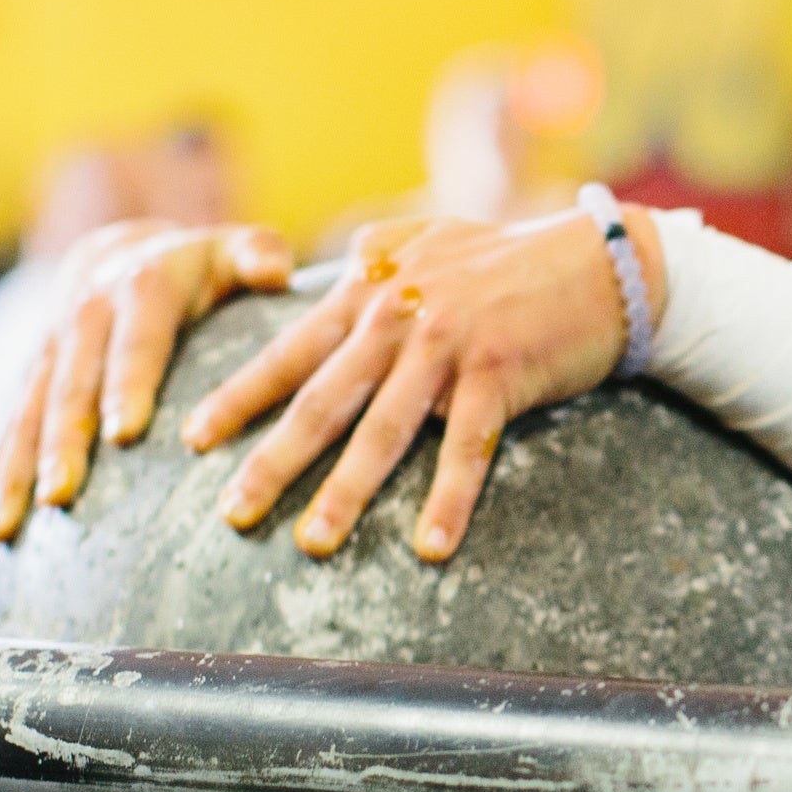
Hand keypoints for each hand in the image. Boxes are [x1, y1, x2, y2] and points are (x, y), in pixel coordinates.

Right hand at [0, 220, 294, 547]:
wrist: (112, 257)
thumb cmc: (195, 270)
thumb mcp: (229, 253)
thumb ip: (257, 258)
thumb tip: (276, 270)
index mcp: (138, 287)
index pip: (134, 338)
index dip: (128, 381)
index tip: (125, 432)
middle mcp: (81, 317)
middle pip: (70, 385)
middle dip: (62, 442)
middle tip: (60, 495)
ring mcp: (46, 355)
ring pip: (24, 418)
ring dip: (10, 475)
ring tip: (1, 531)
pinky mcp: (25, 387)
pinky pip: (5, 438)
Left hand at [184, 208, 662, 563]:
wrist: (597, 262)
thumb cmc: (509, 262)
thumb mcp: (427, 244)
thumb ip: (374, 262)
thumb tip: (329, 280)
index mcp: (370, 290)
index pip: (290, 350)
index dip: (239, 396)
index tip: (194, 438)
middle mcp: (396, 316)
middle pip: (321, 400)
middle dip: (272, 461)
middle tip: (232, 513)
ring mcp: (445, 344)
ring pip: (383, 431)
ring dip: (346, 494)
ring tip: (314, 545)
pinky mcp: (497, 372)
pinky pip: (468, 449)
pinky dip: (449, 501)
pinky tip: (430, 548)